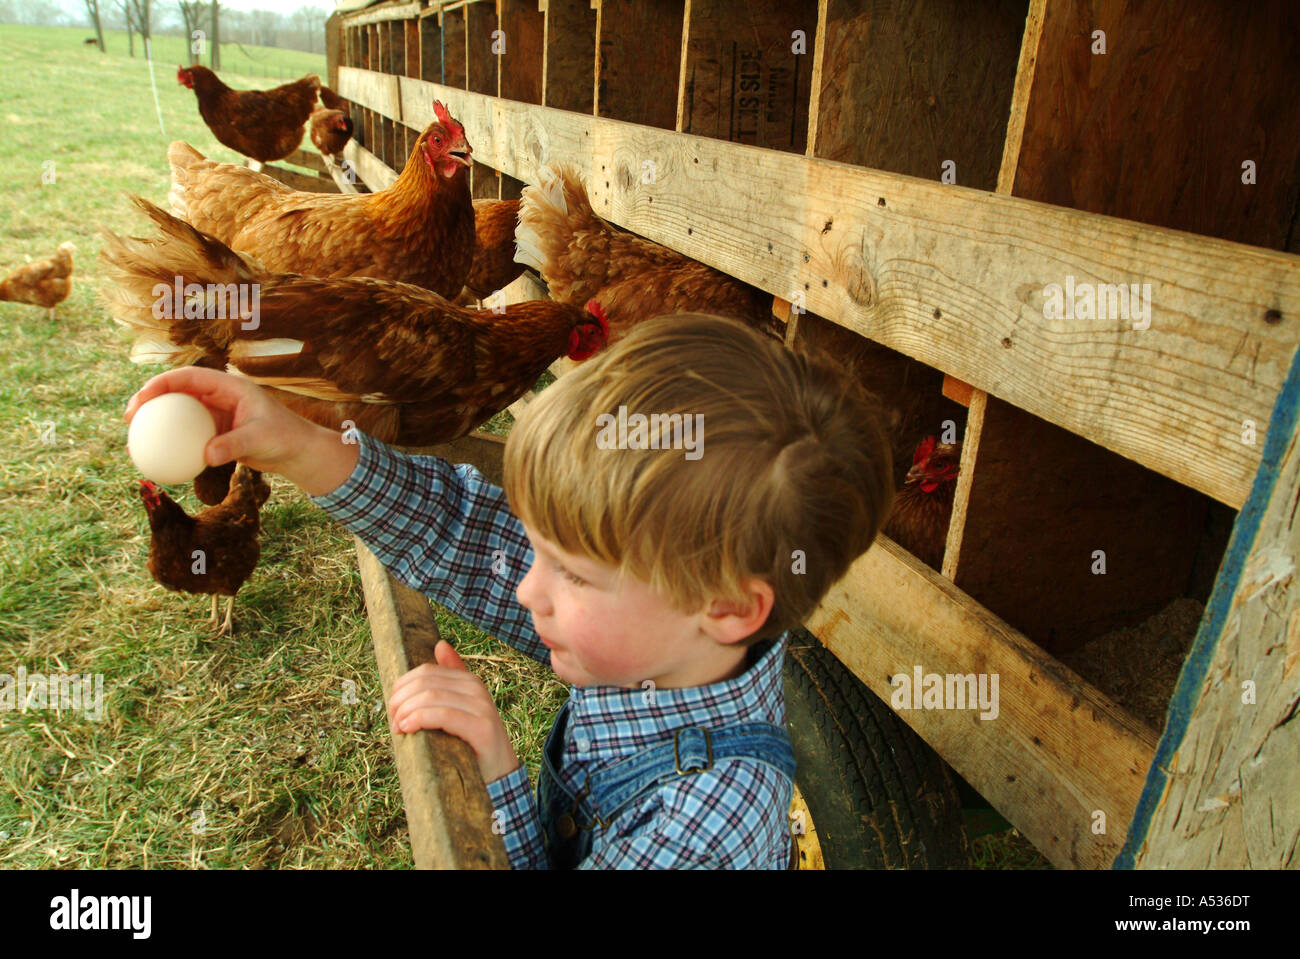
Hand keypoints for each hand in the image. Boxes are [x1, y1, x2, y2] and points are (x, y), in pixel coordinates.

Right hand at [124, 366, 357, 494]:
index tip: (142, 399)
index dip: (161, 383)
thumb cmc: (284, 438)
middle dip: (148, 400)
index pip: (188, 377)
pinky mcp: (215, 433)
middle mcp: (219, 397)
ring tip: (133, 439)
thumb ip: (234, 445)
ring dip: (155, 423)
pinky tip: (154, 459)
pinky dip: (170, 443)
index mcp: (229, 386)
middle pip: (176, 392)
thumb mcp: (260, 439)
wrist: (297, 452)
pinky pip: (186, 435)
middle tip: (128, 418)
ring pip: (178, 415)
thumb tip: (206, 455)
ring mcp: (215, 415)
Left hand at [388, 641, 520, 784]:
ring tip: (399, 729)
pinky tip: (407, 729)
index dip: (402, 688)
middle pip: (425, 682)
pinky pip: (443, 714)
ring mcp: (481, 707)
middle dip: (400, 701)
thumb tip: (440, 645)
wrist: (498, 774)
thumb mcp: (459, 710)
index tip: (393, 711)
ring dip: (406, 712)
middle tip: (393, 723)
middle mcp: (476, 689)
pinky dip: (419, 719)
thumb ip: (449, 682)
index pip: (426, 672)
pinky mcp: (482, 728)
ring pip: (431, 696)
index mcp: (469, 681)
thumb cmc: (470, 745)